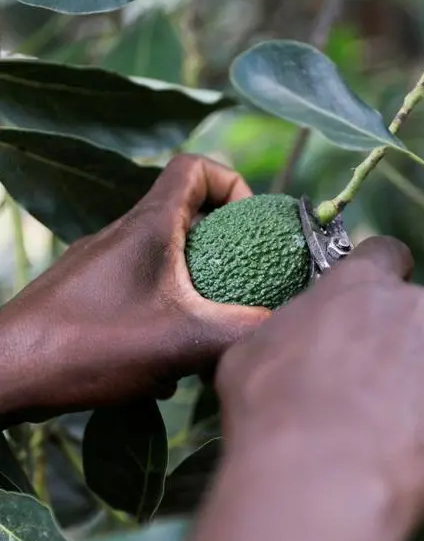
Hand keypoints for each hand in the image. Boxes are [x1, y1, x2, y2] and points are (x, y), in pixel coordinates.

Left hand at [0, 155, 269, 424]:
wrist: (2, 372)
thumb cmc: (90, 344)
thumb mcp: (181, 340)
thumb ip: (239, 331)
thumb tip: (279, 326)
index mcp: (150, 225)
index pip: (195, 168)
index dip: (230, 184)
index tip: (247, 224)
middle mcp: (125, 234)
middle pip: (186, 214)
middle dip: (221, 248)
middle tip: (238, 284)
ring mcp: (104, 263)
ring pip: (166, 257)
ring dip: (194, 286)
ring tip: (204, 329)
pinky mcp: (91, 292)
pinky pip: (143, 287)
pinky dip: (165, 311)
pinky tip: (164, 359)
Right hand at [215, 237, 423, 540]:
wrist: (314, 478)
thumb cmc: (270, 408)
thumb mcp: (252, 352)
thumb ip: (285, 328)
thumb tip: (288, 333)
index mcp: (363, 284)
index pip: (389, 253)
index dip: (386, 275)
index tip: (378, 299)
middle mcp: (420, 306)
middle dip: (422, 331)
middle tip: (394, 372)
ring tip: (423, 416)